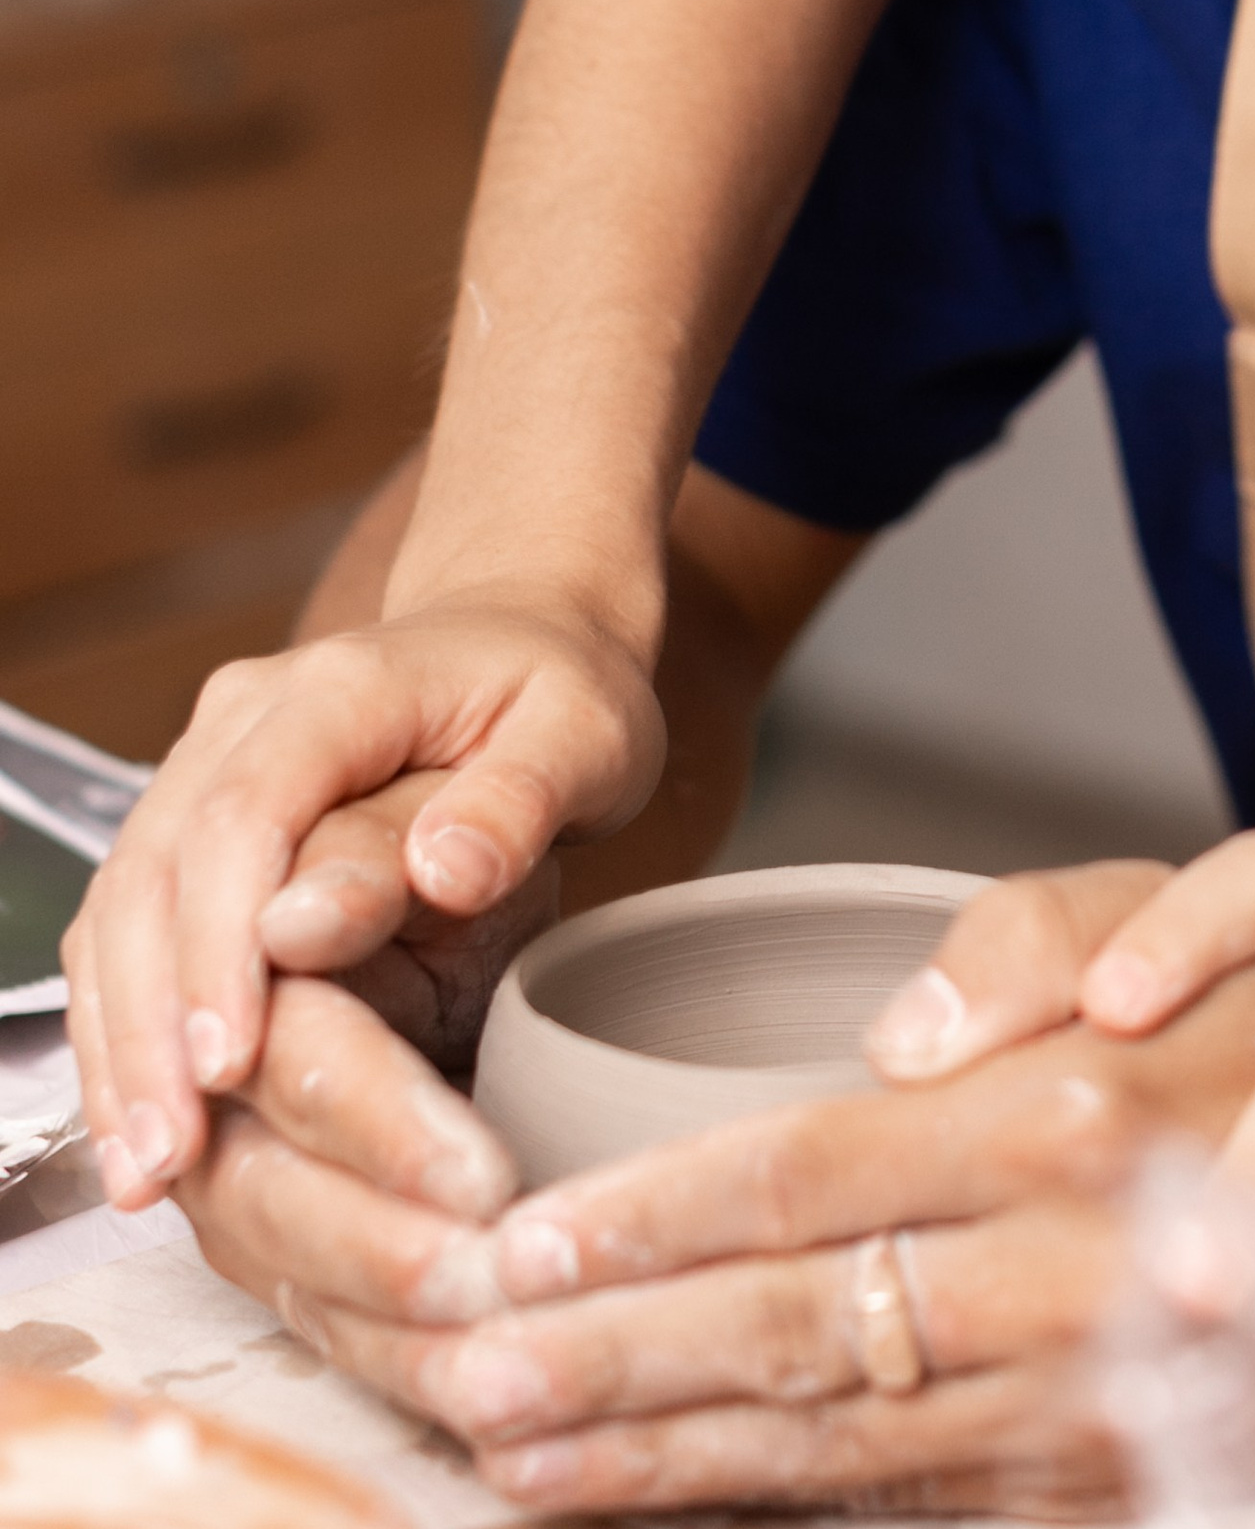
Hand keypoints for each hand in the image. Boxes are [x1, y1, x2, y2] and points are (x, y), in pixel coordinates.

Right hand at [67, 606, 653, 1201]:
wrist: (524, 637)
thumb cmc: (561, 696)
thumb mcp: (582, 737)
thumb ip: (513, 802)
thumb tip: (440, 872)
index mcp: (342, 686)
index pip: (243, 814)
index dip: (221, 946)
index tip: (234, 1066)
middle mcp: (245, 717)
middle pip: (154, 868)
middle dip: (153, 1022)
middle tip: (170, 1157)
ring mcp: (206, 765)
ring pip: (121, 905)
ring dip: (124, 1040)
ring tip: (148, 1168)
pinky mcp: (193, 825)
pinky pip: (128, 927)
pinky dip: (126, 1026)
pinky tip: (146, 1124)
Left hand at [238, 947, 1254, 1518]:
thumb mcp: (1194, 922)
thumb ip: (1028, 941)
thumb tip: (878, 1036)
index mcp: (1063, 1118)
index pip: (796, 1177)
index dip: (641, 1220)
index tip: (512, 1242)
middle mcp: (1061, 1275)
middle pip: (781, 1329)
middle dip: (602, 1362)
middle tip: (455, 1374)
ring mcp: (1082, 1403)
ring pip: (824, 1444)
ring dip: (656, 1458)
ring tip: (514, 1455)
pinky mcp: (1102, 1488)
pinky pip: (906, 1504)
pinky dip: (775, 1508)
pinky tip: (677, 1497)